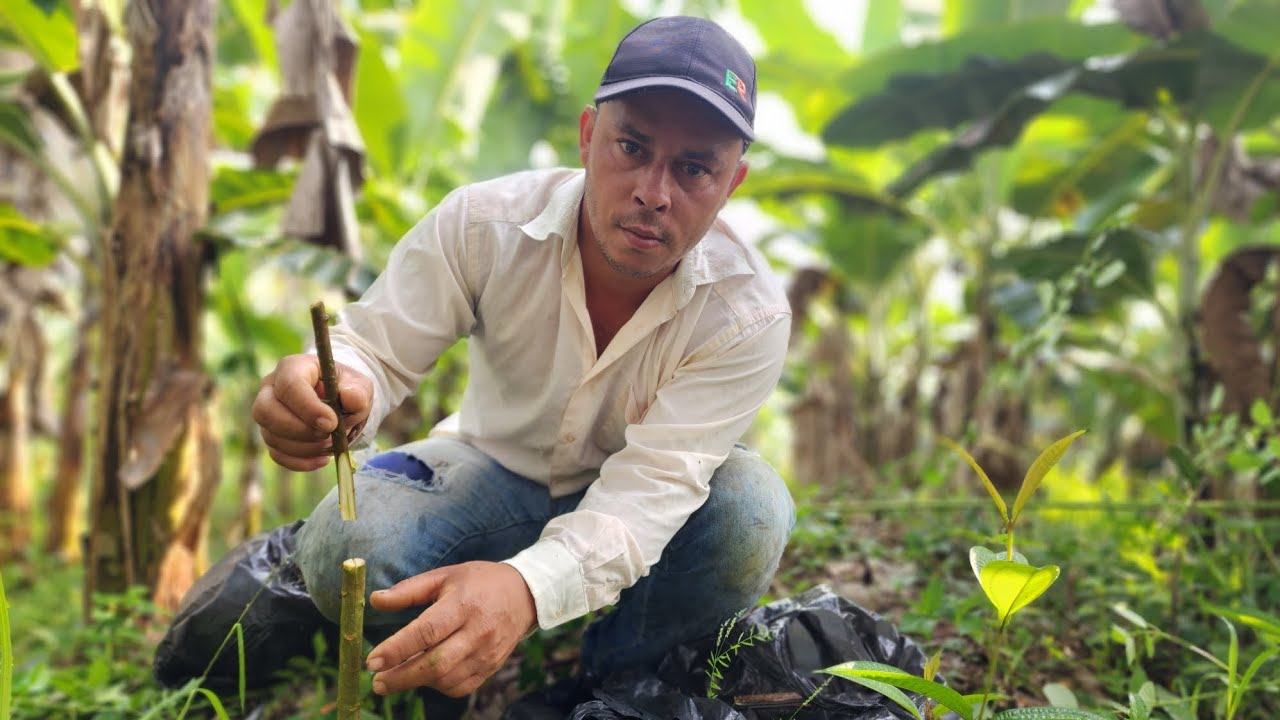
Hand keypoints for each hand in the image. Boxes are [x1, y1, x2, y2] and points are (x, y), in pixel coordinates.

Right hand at [251, 353, 372, 470]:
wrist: (340, 402)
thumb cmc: (346, 389)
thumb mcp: (359, 385)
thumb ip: (358, 391)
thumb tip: (350, 398)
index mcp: (292, 367)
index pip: (289, 386)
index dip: (308, 408)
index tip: (331, 423)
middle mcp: (270, 388)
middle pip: (265, 411)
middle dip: (299, 430)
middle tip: (327, 435)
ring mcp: (267, 413)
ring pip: (270, 435)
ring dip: (303, 448)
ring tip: (329, 445)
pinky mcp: (271, 434)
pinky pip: (276, 453)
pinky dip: (300, 461)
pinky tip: (322, 458)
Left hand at [365, 562, 537, 696]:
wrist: (525, 595)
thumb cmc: (479, 582)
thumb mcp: (445, 576)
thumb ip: (409, 590)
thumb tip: (375, 601)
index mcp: (464, 604)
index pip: (427, 631)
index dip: (397, 648)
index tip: (372, 660)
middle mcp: (478, 631)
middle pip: (435, 664)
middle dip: (402, 677)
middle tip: (377, 682)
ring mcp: (487, 653)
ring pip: (446, 679)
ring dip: (417, 682)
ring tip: (398, 675)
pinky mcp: (491, 667)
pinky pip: (460, 687)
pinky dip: (438, 685)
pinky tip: (427, 675)